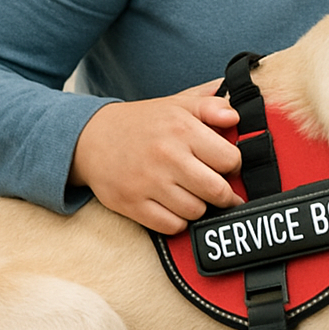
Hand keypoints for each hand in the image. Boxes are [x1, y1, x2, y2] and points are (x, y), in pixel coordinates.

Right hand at [68, 79, 243, 233]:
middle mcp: (167, 155)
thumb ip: (212, 105)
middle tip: (219, 188)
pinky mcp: (132, 204)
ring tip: (193, 193)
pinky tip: (174, 205)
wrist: (93, 138)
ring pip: (196, 211)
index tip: (227, 165)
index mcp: (182, 128)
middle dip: (224, 193)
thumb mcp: (179, 103)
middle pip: (217, 190)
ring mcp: (148, 182)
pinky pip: (172, 226)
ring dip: (200, 206)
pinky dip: (178, 220)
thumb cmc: (145, 122)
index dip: (234, 164)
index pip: (230, 159)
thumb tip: (236, 116)